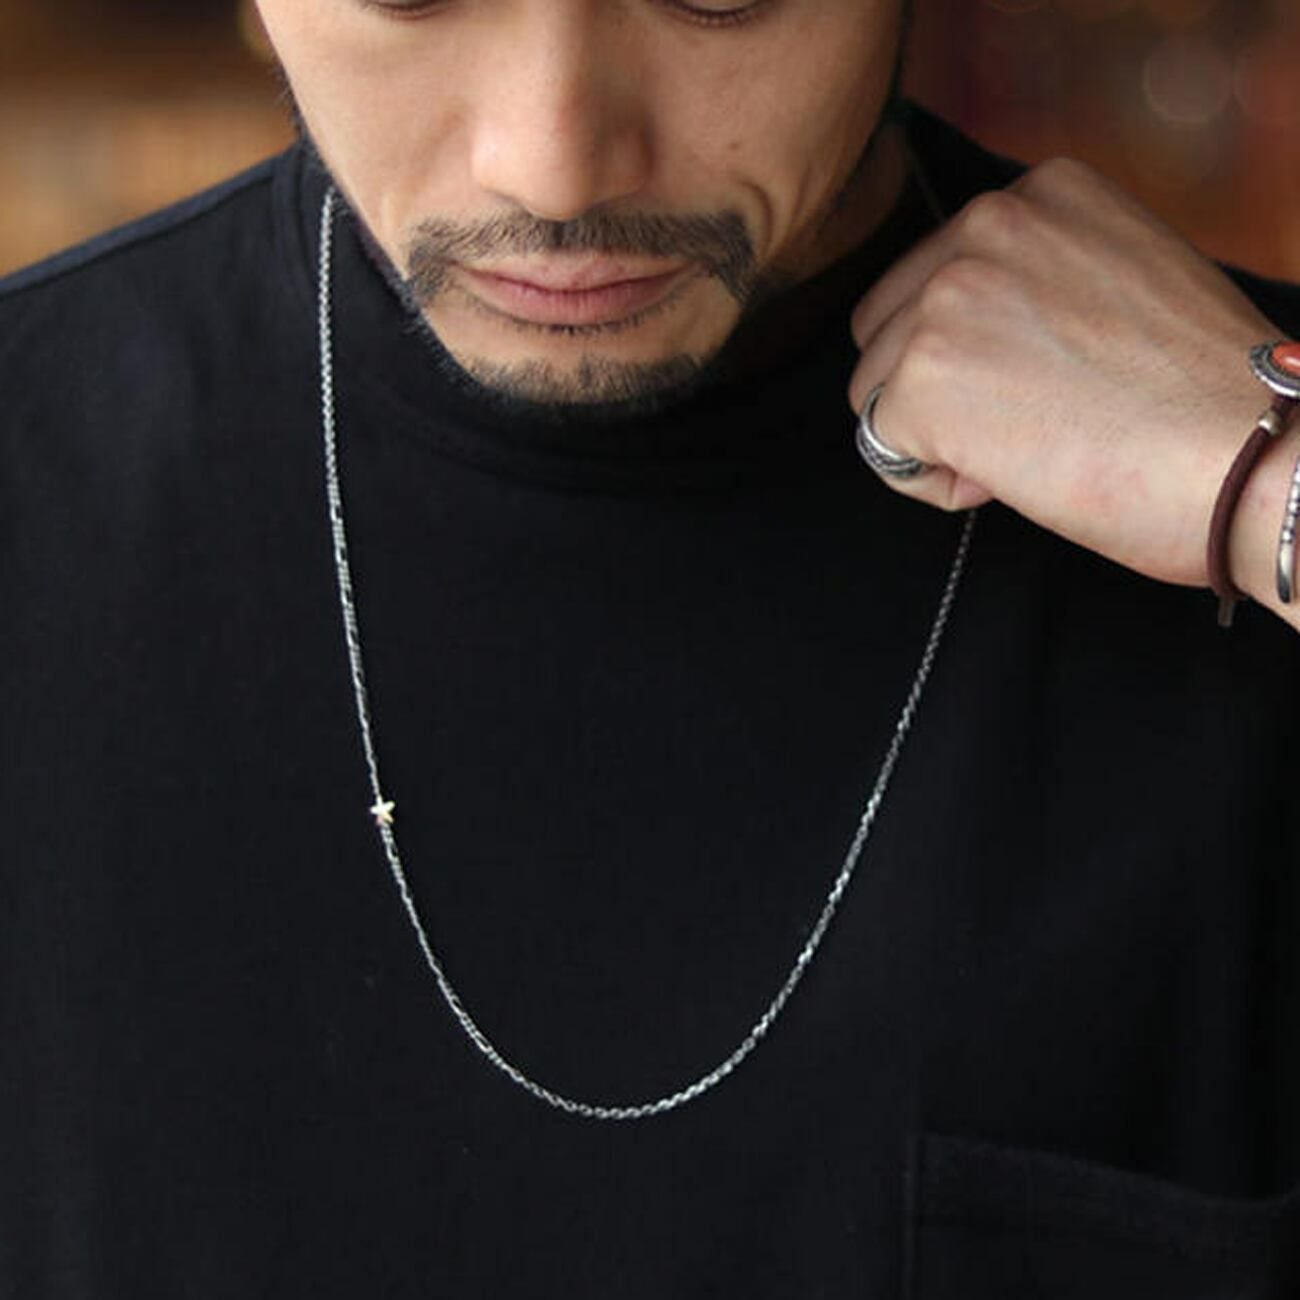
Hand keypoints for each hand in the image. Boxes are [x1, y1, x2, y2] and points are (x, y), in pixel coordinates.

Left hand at [848, 157, 1297, 626]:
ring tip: (1027, 448)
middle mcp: (984, 224)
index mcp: (1039, 191)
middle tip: (1028, 422)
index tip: (1044, 380)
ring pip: (875, 390)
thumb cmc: (1201, 395)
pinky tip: (1005, 479)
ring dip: (935, 435)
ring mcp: (946, 297)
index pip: (935, 276)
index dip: (974, 350)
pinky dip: (930, 481)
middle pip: (887, 329)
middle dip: (937, 389)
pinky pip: (880, 449)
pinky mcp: (923, 378)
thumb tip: (973, 337)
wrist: (1249, 456)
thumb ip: (1038, 281)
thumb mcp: (1120, 282)